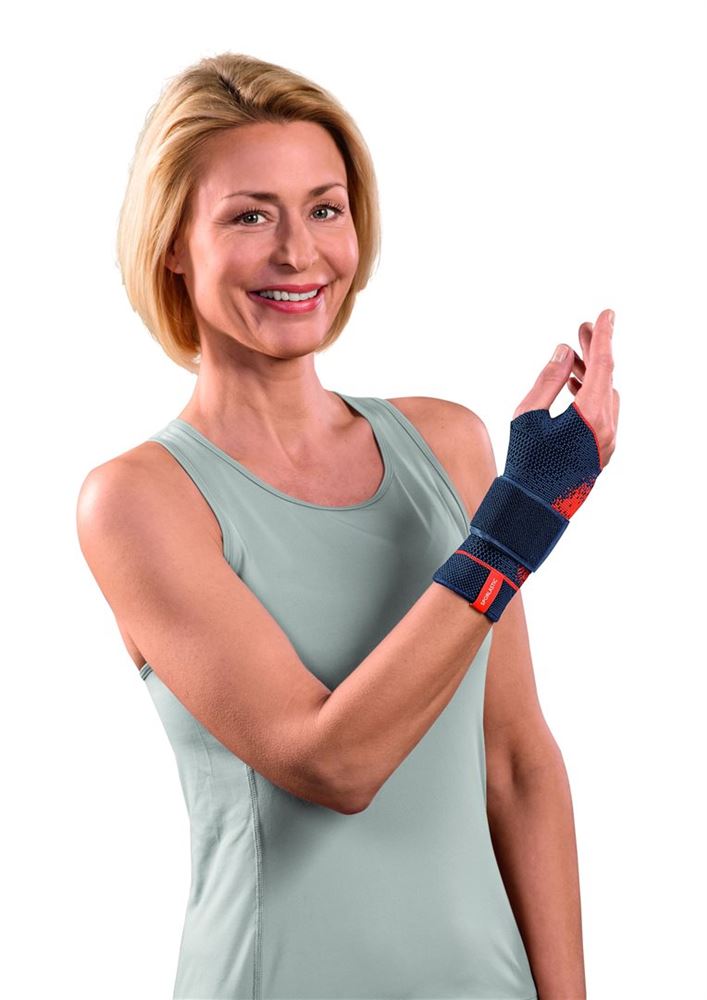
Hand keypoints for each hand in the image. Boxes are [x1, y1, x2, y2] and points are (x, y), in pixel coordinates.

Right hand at [513, 308, 619, 469]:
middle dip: (595, 352)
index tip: (606, 314)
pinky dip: (592, 395)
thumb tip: (565, 351)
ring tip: (571, 361)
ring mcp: (607, 444)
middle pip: (605, 378)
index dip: (604, 336)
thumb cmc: (523, 464)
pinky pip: (604, 414)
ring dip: (590, 375)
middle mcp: (607, 429)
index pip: (603, 364)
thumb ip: (549, 379)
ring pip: (606, 397)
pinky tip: (575, 389)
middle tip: (583, 329)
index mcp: (591, 416)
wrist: (530, 508)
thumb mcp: (528, 414)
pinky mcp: (601, 454)